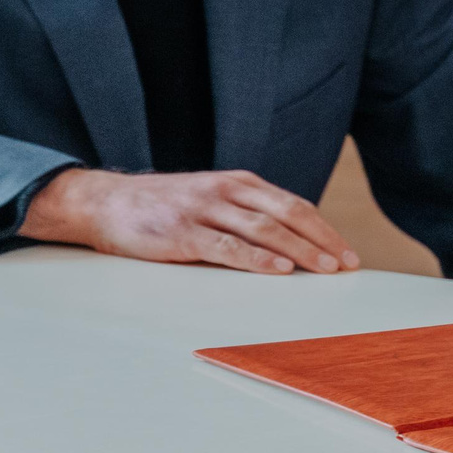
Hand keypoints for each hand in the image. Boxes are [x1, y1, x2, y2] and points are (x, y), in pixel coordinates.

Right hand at [23, 168, 358, 274]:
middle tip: (347, 264)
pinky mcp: (183, 232)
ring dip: (300, 250)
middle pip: (287, 214)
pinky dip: (257, 259)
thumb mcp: (210, 200)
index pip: (293, 205)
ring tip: (325, 268)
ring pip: (264, 229)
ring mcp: (204, 209)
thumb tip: (289, 244)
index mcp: (238, 182)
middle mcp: (226, 190)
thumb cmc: (162, 208)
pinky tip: (280, 270)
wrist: (106, 202)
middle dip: (322, 240)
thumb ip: (244, 214)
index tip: (347, 252)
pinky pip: (228, 246)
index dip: (324, 228)